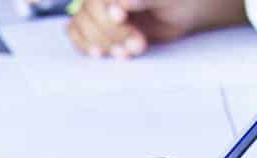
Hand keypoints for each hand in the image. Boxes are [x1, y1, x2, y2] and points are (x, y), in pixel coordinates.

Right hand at [66, 0, 245, 58]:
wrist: (182, 13)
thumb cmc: (178, 2)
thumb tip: (123, 3)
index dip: (107, 10)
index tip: (122, 18)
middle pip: (89, 10)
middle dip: (112, 32)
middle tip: (137, 45)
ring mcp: (95, 7)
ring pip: (80, 22)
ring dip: (101, 42)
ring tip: (125, 53)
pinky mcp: (92, 24)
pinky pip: (74, 31)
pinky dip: (83, 43)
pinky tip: (98, 52)